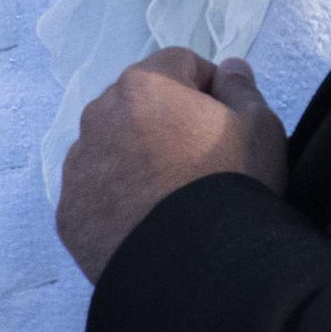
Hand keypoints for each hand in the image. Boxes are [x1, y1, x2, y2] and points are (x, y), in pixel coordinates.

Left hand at [56, 49, 287, 282]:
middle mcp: (99, 116)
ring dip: (135, 156)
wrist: (195, 267)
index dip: (210, 87)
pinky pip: (95, 192)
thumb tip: (229, 68)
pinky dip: (117, 199)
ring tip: (171, 196)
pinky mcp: (70, 213)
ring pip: (110, 146)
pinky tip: (147, 223)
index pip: (180, 64)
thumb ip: (242, 89)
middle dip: (166, 120)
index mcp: (145, 86)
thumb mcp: (261, 128)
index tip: (229, 120)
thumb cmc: (232, 185)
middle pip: (138, 103)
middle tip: (200, 159)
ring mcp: (79, 167)